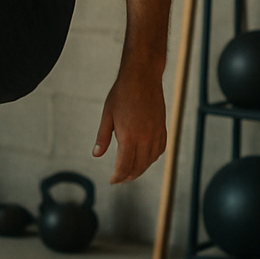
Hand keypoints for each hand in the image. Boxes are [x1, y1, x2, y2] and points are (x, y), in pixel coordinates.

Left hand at [92, 66, 166, 183]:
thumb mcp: (107, 115)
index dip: (118, 177)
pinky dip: (152, 158)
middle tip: (120, 179)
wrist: (142, 77)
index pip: (124, 166)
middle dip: (128, 176)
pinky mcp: (163, 128)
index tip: (112, 181)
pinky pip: (160, 150)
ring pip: (150, 160)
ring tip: (130, 171)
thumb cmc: (121, 94)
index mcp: (129, 135)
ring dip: (141, 169)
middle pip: (139, 166)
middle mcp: (145, 137)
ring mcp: (156, 133)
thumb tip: (96, 154)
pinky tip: (145, 158)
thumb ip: (102, 137)